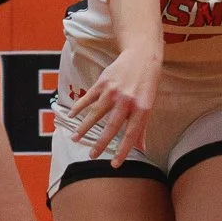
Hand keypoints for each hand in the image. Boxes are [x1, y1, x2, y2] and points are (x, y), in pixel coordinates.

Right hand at [66, 44, 161, 161]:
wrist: (142, 56)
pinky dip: (79, 107)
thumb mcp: (149, 105)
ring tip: (76, 139)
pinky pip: (88, 97)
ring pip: (96, 113)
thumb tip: (142, 149)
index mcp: (142, 109)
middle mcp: (127, 101)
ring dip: (84, 128)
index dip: (123, 151)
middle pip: (111, 126)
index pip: (131, 134)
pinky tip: (72, 116)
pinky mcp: (103, 82)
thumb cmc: (147, 84)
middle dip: (100, 143)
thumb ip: (142, 127)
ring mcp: (113, 91)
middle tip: (91, 156)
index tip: (114, 164)